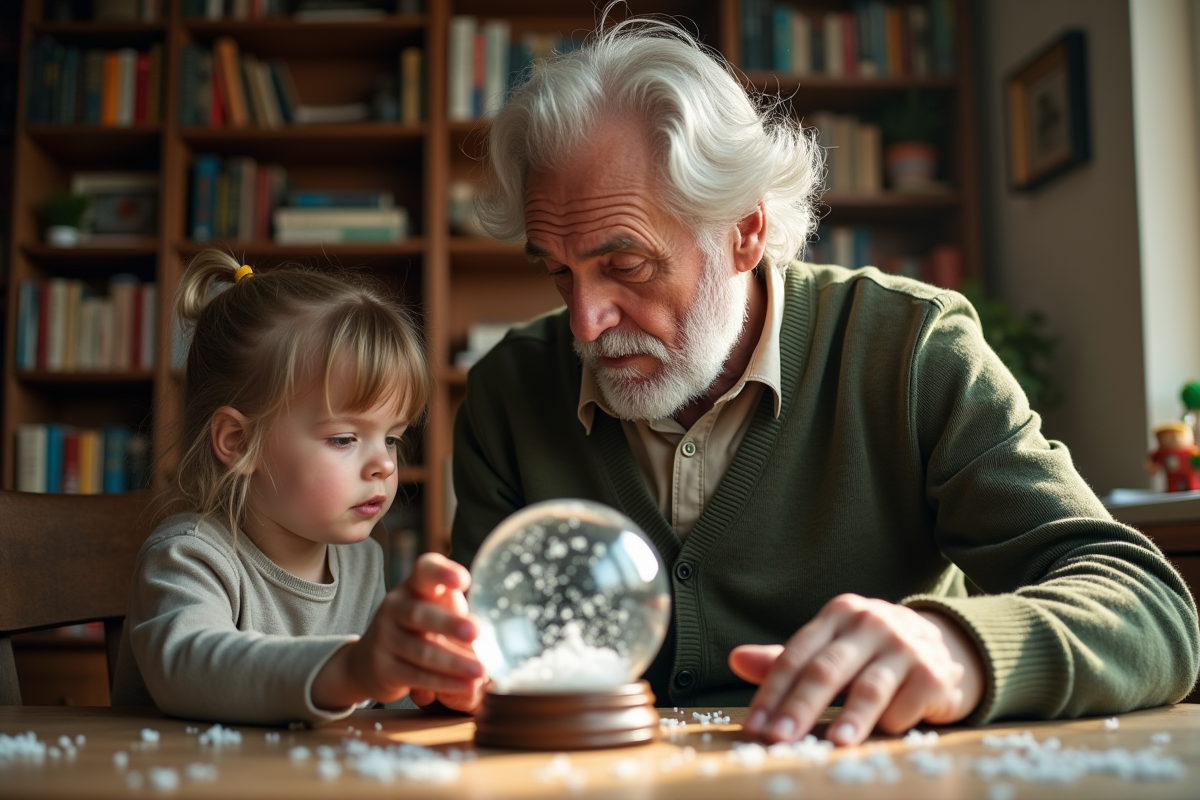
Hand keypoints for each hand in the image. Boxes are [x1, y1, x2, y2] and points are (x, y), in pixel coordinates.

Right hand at [311, 553, 486, 711]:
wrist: (369, 660)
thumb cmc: (418, 628)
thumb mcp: (434, 609)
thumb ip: (457, 609)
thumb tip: (503, 631)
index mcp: (414, 586)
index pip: (424, 570)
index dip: (441, 573)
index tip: (463, 581)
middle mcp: (395, 607)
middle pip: (420, 614)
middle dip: (449, 624)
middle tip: (476, 632)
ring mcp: (385, 638)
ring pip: (420, 651)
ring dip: (453, 663)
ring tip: (480, 671)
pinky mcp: (383, 668)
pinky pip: (415, 676)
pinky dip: (443, 682)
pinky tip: (465, 685)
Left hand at [728, 594, 982, 745]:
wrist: (949, 645)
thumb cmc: (875, 651)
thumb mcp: (832, 647)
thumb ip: (786, 659)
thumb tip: (736, 659)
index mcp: (838, 614)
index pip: (796, 655)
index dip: (772, 692)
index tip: (755, 726)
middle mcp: (870, 623)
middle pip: (826, 669)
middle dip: (799, 707)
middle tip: (779, 738)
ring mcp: (904, 646)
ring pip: (869, 687)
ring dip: (850, 718)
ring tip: (833, 743)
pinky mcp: (934, 673)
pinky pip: (905, 705)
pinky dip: (890, 724)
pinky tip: (882, 734)